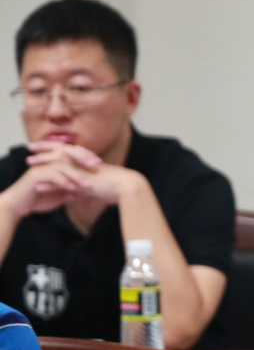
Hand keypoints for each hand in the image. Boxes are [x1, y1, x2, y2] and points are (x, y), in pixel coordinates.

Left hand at [27, 141, 144, 204]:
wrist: (129, 188)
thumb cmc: (120, 190)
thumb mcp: (102, 193)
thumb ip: (91, 198)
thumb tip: (87, 205)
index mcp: (89, 162)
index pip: (70, 150)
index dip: (58, 147)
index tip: (47, 145)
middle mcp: (84, 163)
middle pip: (61, 152)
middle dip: (45, 149)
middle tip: (31, 146)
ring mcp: (83, 171)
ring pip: (58, 164)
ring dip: (42, 163)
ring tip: (28, 163)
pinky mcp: (82, 181)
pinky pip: (62, 181)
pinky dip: (49, 184)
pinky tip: (37, 186)